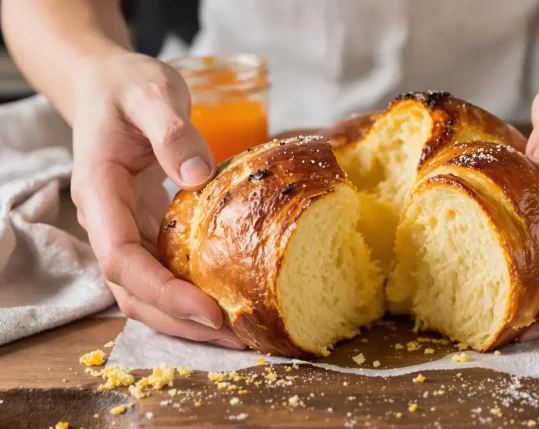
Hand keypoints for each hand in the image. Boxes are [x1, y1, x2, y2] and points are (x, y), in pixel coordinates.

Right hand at [70, 51, 245, 348]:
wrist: (109, 86)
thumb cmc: (128, 87)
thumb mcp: (151, 92)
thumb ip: (171, 130)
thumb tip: (197, 176)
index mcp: (99, 190)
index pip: (121, 258)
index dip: (162, 292)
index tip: (209, 311)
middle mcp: (107, 220)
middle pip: (131, 291)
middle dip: (179, 321)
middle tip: (236, 338)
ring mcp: (124, 229)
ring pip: (144, 292)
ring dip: (184, 319)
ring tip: (237, 334)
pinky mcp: (144, 229)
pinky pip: (160, 273)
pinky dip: (188, 296)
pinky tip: (225, 301)